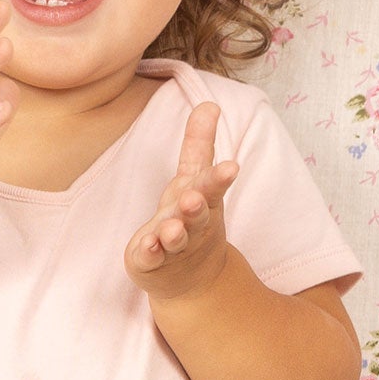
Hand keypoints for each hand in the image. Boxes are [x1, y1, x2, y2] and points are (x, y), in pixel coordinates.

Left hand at [125, 99, 236, 299]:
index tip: (231, 166)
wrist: (190, 277)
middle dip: (196, 207)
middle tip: (193, 198)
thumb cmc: (192, 216)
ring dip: (173, 232)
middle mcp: (192, 224)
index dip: (220, 177)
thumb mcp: (194, 178)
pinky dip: (150, 252)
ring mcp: (173, 245)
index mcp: (203, 200)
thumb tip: (210, 102)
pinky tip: (146, 246)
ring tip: (170, 227)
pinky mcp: (152, 262)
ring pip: (175, 239)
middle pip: (197, 214)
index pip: (212, 186)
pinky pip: (151, 257)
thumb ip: (200, 143)